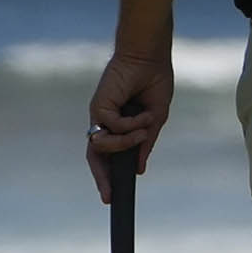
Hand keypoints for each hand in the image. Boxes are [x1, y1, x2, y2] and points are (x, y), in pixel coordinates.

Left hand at [86, 51, 173, 202]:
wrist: (150, 57)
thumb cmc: (154, 82)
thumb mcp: (155, 118)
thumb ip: (146, 142)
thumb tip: (139, 168)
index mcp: (118, 124)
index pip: (108, 154)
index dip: (108, 174)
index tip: (114, 195)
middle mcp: (105, 121)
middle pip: (96, 155)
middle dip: (101, 177)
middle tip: (109, 195)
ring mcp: (100, 114)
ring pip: (103, 145)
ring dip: (126, 143)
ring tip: (145, 130)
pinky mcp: (98, 106)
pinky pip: (111, 127)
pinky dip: (129, 126)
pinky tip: (143, 114)